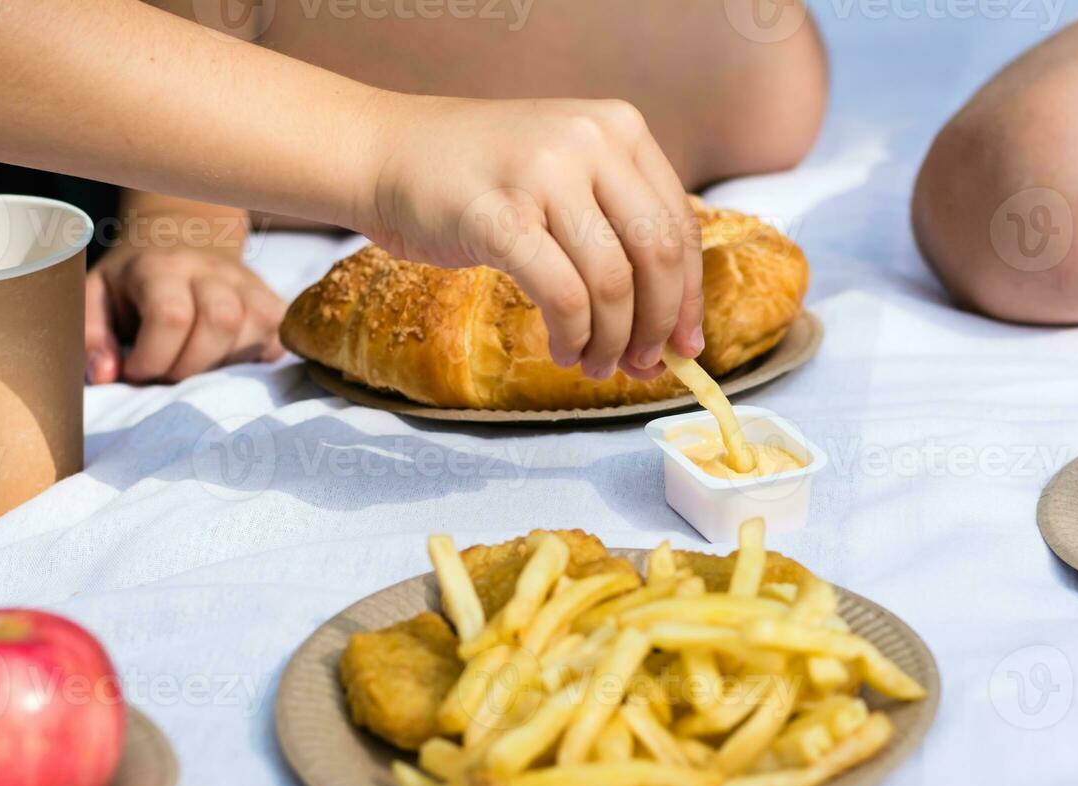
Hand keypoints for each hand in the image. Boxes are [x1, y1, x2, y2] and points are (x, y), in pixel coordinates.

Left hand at [84, 247, 287, 384]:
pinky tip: (226, 362)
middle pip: (221, 321)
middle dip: (190, 366)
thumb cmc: (131, 284)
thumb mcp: (94, 299)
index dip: (153, 358)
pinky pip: (279, 338)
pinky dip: (254, 360)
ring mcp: (250, 285)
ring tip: (195, 367)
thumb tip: (106, 376)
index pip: (172, 316)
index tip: (135, 371)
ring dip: (221, 365)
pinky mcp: (274, 304)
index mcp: (161, 265)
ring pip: (254, 329)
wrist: (179, 242)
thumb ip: (91, 336)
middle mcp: (211, 269)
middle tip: (167, 374)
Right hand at [365, 95, 703, 380]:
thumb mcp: (566, 174)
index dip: (690, 296)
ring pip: (612, 282)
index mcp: (619, 127)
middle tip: (642, 366)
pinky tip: (562, 349)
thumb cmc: (481, 179)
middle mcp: (590, 141)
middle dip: (658, 325)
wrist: (387, 152)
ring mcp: (544, 174)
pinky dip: (572, 335)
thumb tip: (669, 330)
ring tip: (593, 363)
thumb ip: (617, 230)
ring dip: (611, 341)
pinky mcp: (500, 216)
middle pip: (658, 255)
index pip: (680, 225)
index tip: (687, 345)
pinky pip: (563, 296)